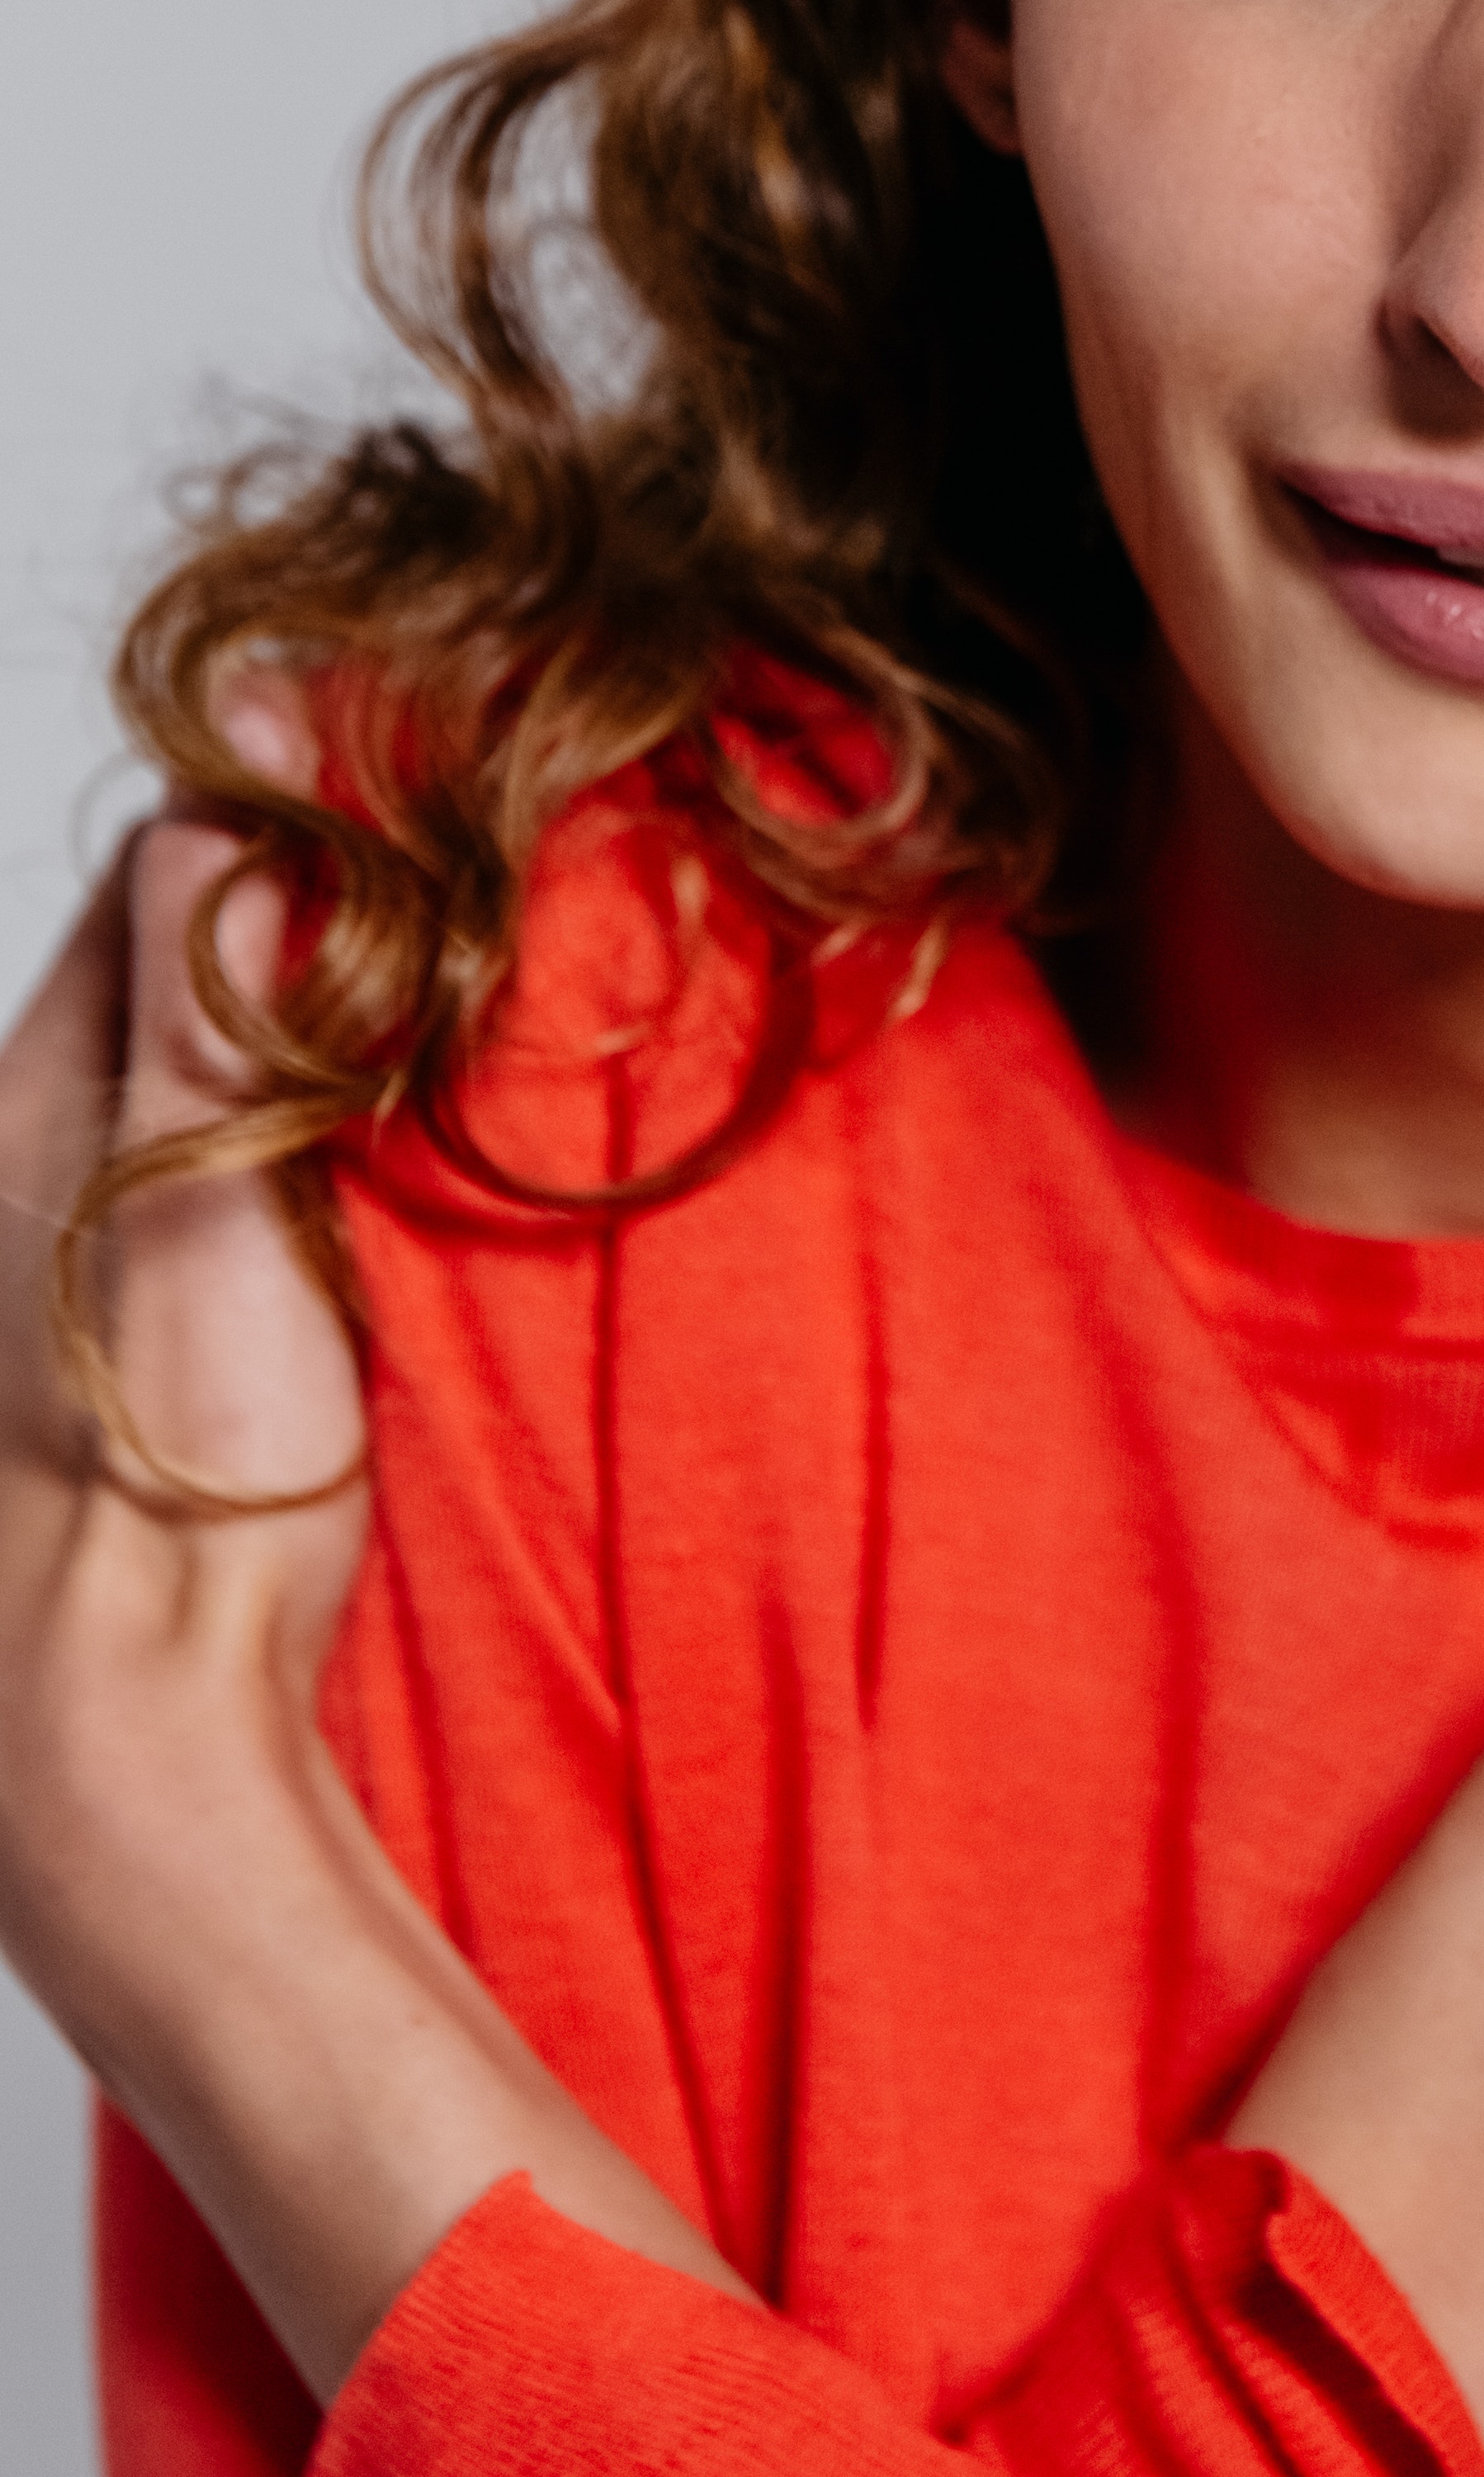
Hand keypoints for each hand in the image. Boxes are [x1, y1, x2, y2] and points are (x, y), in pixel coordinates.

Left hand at [0, 750, 739, 2398]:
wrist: (126, 1733)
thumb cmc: (165, 1475)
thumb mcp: (206, 1171)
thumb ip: (226, 958)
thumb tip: (245, 742)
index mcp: (37, 1098)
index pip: (167, 880)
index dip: (287, 815)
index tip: (411, 778)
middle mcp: (37, 1166)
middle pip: (180, 976)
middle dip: (301, 915)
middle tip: (450, 877)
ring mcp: (88, 1261)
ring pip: (207, 1089)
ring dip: (307, 1038)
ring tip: (431, 1010)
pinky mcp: (150, 1347)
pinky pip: (231, 1190)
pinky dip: (305, 1147)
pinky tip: (378, 1176)